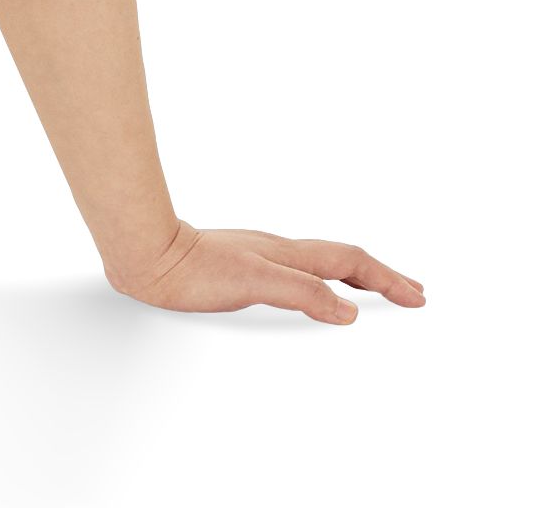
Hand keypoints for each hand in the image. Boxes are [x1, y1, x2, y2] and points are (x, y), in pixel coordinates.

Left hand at [107, 219, 425, 322]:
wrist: (145, 253)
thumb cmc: (191, 268)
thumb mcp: (254, 283)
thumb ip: (301, 292)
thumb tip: (349, 311)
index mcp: (286, 254)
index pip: (348, 262)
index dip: (386, 280)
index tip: (417, 296)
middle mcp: (276, 250)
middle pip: (339, 259)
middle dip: (378, 276)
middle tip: (409, 291)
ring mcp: (257, 255)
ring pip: (317, 262)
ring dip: (350, 275)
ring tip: (370, 288)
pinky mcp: (237, 265)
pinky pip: (293, 271)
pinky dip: (317, 280)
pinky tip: (307, 288)